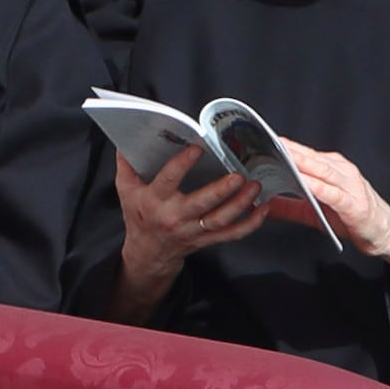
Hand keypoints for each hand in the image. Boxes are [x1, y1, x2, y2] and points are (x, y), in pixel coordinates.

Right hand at [110, 146, 268, 321]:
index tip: (197, 148)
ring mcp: (193, 231)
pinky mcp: (207, 239)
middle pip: (201, 204)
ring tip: (255, 186)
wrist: (147, 251)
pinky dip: (251, 223)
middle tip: (238, 175)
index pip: (168, 181)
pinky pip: (232, 233)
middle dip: (221, 190)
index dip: (183, 164)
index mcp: (154, 201)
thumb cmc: (139, 214)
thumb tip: (128, 137)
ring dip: (241, 204)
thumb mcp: (126, 189)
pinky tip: (263, 208)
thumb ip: (127, 163)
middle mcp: (175, 217)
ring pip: (221, 220)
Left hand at [274, 142, 389, 281]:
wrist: (388, 234)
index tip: (261, 140)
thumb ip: (288, 206)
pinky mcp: (354, 204)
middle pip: (310, 157)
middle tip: (264, 141)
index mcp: (332, 169)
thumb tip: (261, 203)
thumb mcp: (314, 212)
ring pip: (321, 170)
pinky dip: (316, 185)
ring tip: (279, 154)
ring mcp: (350, 186)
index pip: (304, 154)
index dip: (283, 147)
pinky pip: (332, 192)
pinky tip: (302, 181)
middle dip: (287, 149)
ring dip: (300, 161)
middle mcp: (342, 172)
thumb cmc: (353, 219)